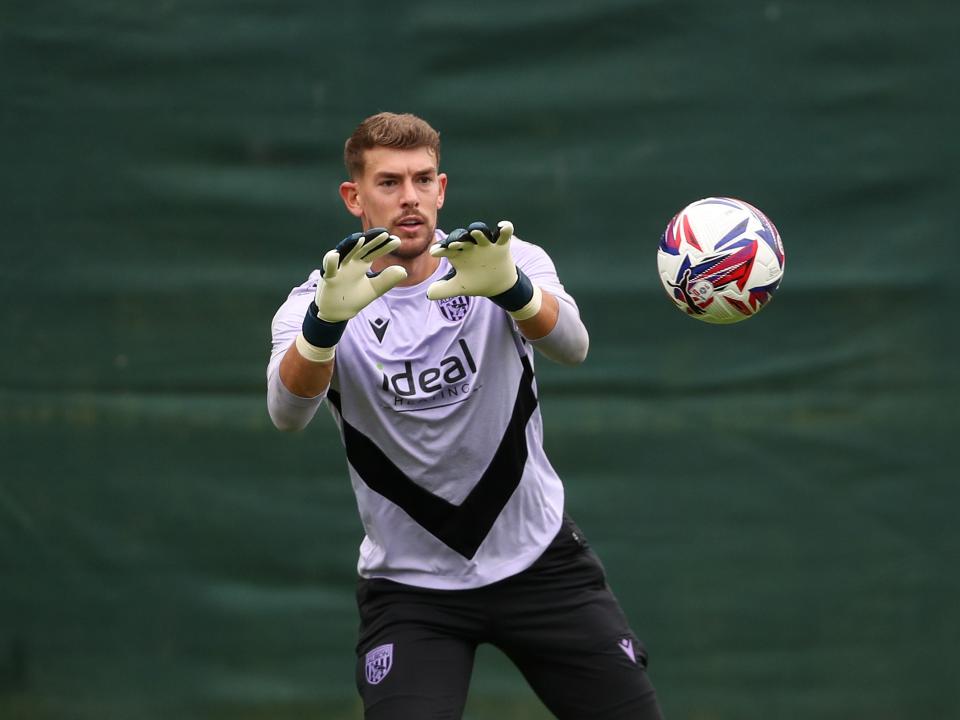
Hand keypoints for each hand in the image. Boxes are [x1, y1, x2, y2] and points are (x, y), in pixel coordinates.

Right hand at [297, 228, 406, 360]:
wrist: (337, 312)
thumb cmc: (354, 297)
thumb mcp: (374, 289)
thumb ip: (387, 280)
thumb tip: (403, 270)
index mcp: (361, 263)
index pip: (374, 252)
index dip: (384, 246)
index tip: (397, 241)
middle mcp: (350, 262)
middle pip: (361, 248)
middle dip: (371, 240)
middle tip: (383, 233)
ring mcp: (339, 268)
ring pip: (344, 253)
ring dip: (352, 245)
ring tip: (361, 238)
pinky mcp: (328, 278)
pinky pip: (329, 269)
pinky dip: (331, 262)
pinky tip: (335, 255)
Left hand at [427, 221, 540, 317]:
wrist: (497, 284)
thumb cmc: (475, 281)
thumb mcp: (459, 287)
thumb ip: (444, 290)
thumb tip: (429, 294)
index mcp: (458, 253)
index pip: (447, 249)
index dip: (441, 249)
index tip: (434, 252)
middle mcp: (471, 245)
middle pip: (463, 238)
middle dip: (458, 239)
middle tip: (452, 243)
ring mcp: (486, 244)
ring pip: (481, 233)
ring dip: (478, 232)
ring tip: (475, 231)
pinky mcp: (501, 245)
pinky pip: (503, 235)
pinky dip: (505, 229)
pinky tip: (504, 227)